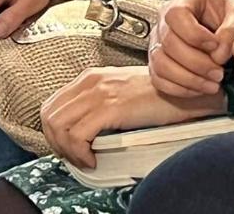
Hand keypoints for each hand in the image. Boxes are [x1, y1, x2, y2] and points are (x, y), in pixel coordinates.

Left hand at [41, 65, 223, 168]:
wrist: (184, 90)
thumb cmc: (159, 95)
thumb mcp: (121, 92)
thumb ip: (98, 102)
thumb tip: (80, 128)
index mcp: (92, 76)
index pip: (52, 104)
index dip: (53, 131)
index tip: (66, 146)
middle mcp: (92, 80)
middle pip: (49, 115)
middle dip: (55, 142)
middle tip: (71, 156)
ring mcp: (100, 92)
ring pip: (58, 126)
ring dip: (66, 150)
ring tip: (82, 158)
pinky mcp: (110, 107)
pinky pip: (78, 135)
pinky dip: (80, 153)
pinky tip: (93, 158)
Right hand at [148, 0, 233, 97]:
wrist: (228, 31)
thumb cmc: (231, 19)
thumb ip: (233, 29)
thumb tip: (218, 54)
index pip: (177, 14)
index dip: (194, 34)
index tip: (215, 46)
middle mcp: (166, 19)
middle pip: (169, 43)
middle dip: (196, 63)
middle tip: (219, 73)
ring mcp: (159, 41)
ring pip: (161, 64)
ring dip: (188, 79)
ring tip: (213, 84)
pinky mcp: (157, 62)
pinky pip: (159, 79)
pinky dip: (180, 88)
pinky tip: (200, 88)